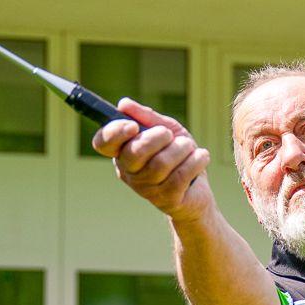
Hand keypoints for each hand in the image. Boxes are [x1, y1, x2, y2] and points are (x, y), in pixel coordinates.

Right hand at [91, 98, 213, 222]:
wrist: (197, 188)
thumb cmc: (177, 155)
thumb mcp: (165, 130)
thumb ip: (147, 118)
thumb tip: (124, 104)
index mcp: (122, 152)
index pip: (103, 143)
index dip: (114, 133)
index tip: (133, 126)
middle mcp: (129, 172)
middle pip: (133, 153)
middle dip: (156, 138)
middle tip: (168, 134)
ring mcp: (146, 189)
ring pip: (160, 164)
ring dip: (181, 148)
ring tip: (188, 147)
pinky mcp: (166, 199)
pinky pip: (180, 176)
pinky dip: (195, 161)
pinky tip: (201, 156)